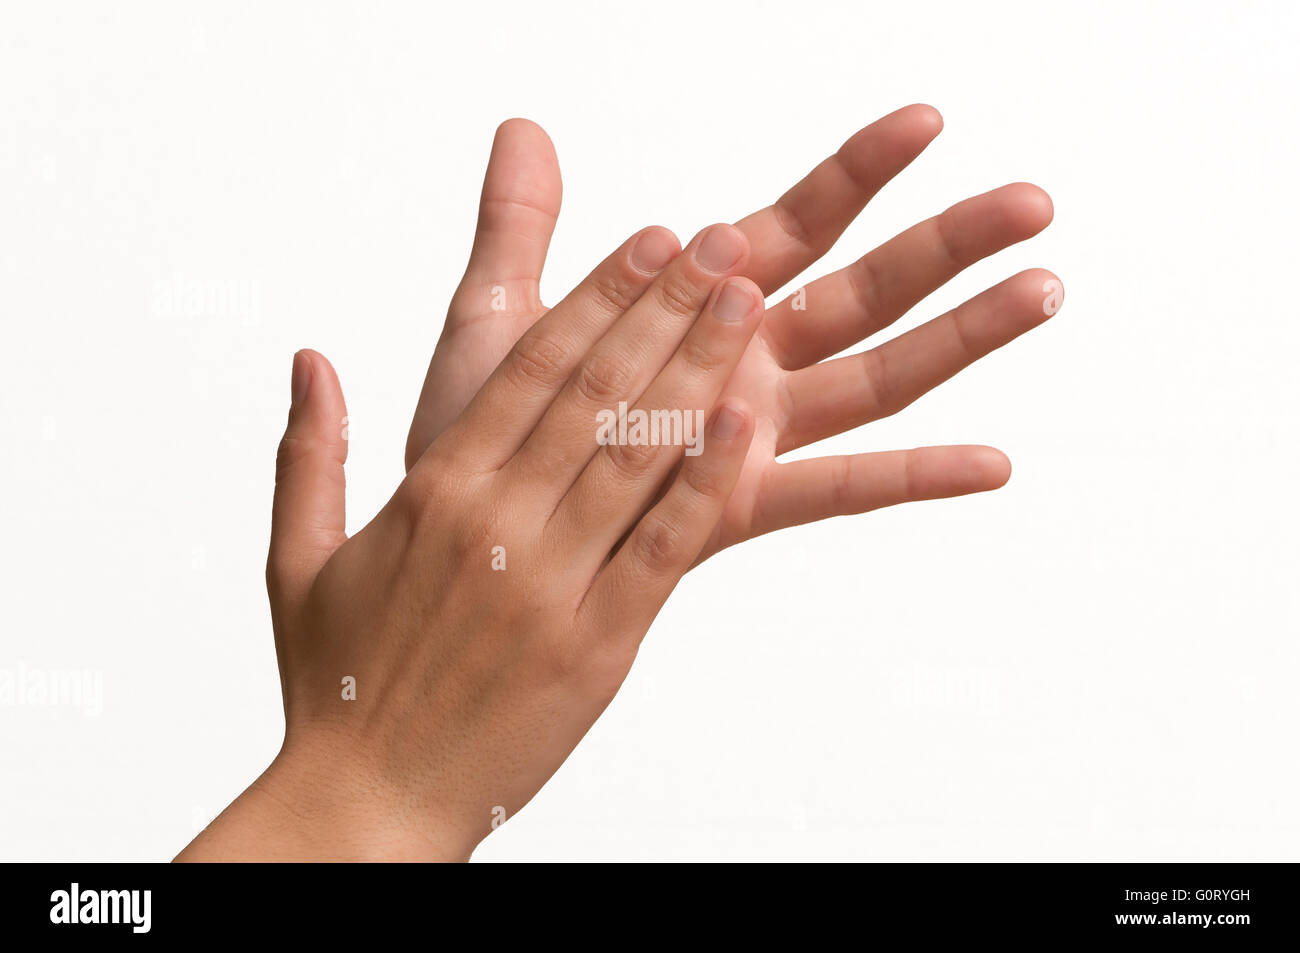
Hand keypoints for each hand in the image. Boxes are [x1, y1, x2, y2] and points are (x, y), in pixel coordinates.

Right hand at [179, 221, 766, 860]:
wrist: (367, 800)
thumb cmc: (337, 684)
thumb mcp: (298, 562)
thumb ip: (311, 453)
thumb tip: (310, 361)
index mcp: (433, 493)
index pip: (528, 366)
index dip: (596, 296)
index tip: (649, 241)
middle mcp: (495, 522)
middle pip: (594, 391)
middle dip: (663, 307)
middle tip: (720, 245)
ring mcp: (549, 581)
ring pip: (635, 454)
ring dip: (697, 370)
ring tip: (745, 302)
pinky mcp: (597, 644)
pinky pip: (661, 548)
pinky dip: (706, 485)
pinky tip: (747, 427)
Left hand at [407, 106, 1060, 557]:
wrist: (462, 543)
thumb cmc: (486, 435)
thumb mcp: (501, 319)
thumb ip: (523, 229)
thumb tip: (522, 131)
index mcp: (695, 313)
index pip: (797, 224)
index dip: (858, 174)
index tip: (925, 122)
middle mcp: (738, 369)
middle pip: (864, 295)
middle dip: (945, 246)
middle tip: (1032, 204)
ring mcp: (747, 437)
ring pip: (873, 379)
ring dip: (959, 339)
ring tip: (1041, 292)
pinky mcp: (734, 506)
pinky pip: (834, 489)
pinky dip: (911, 478)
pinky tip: (990, 462)